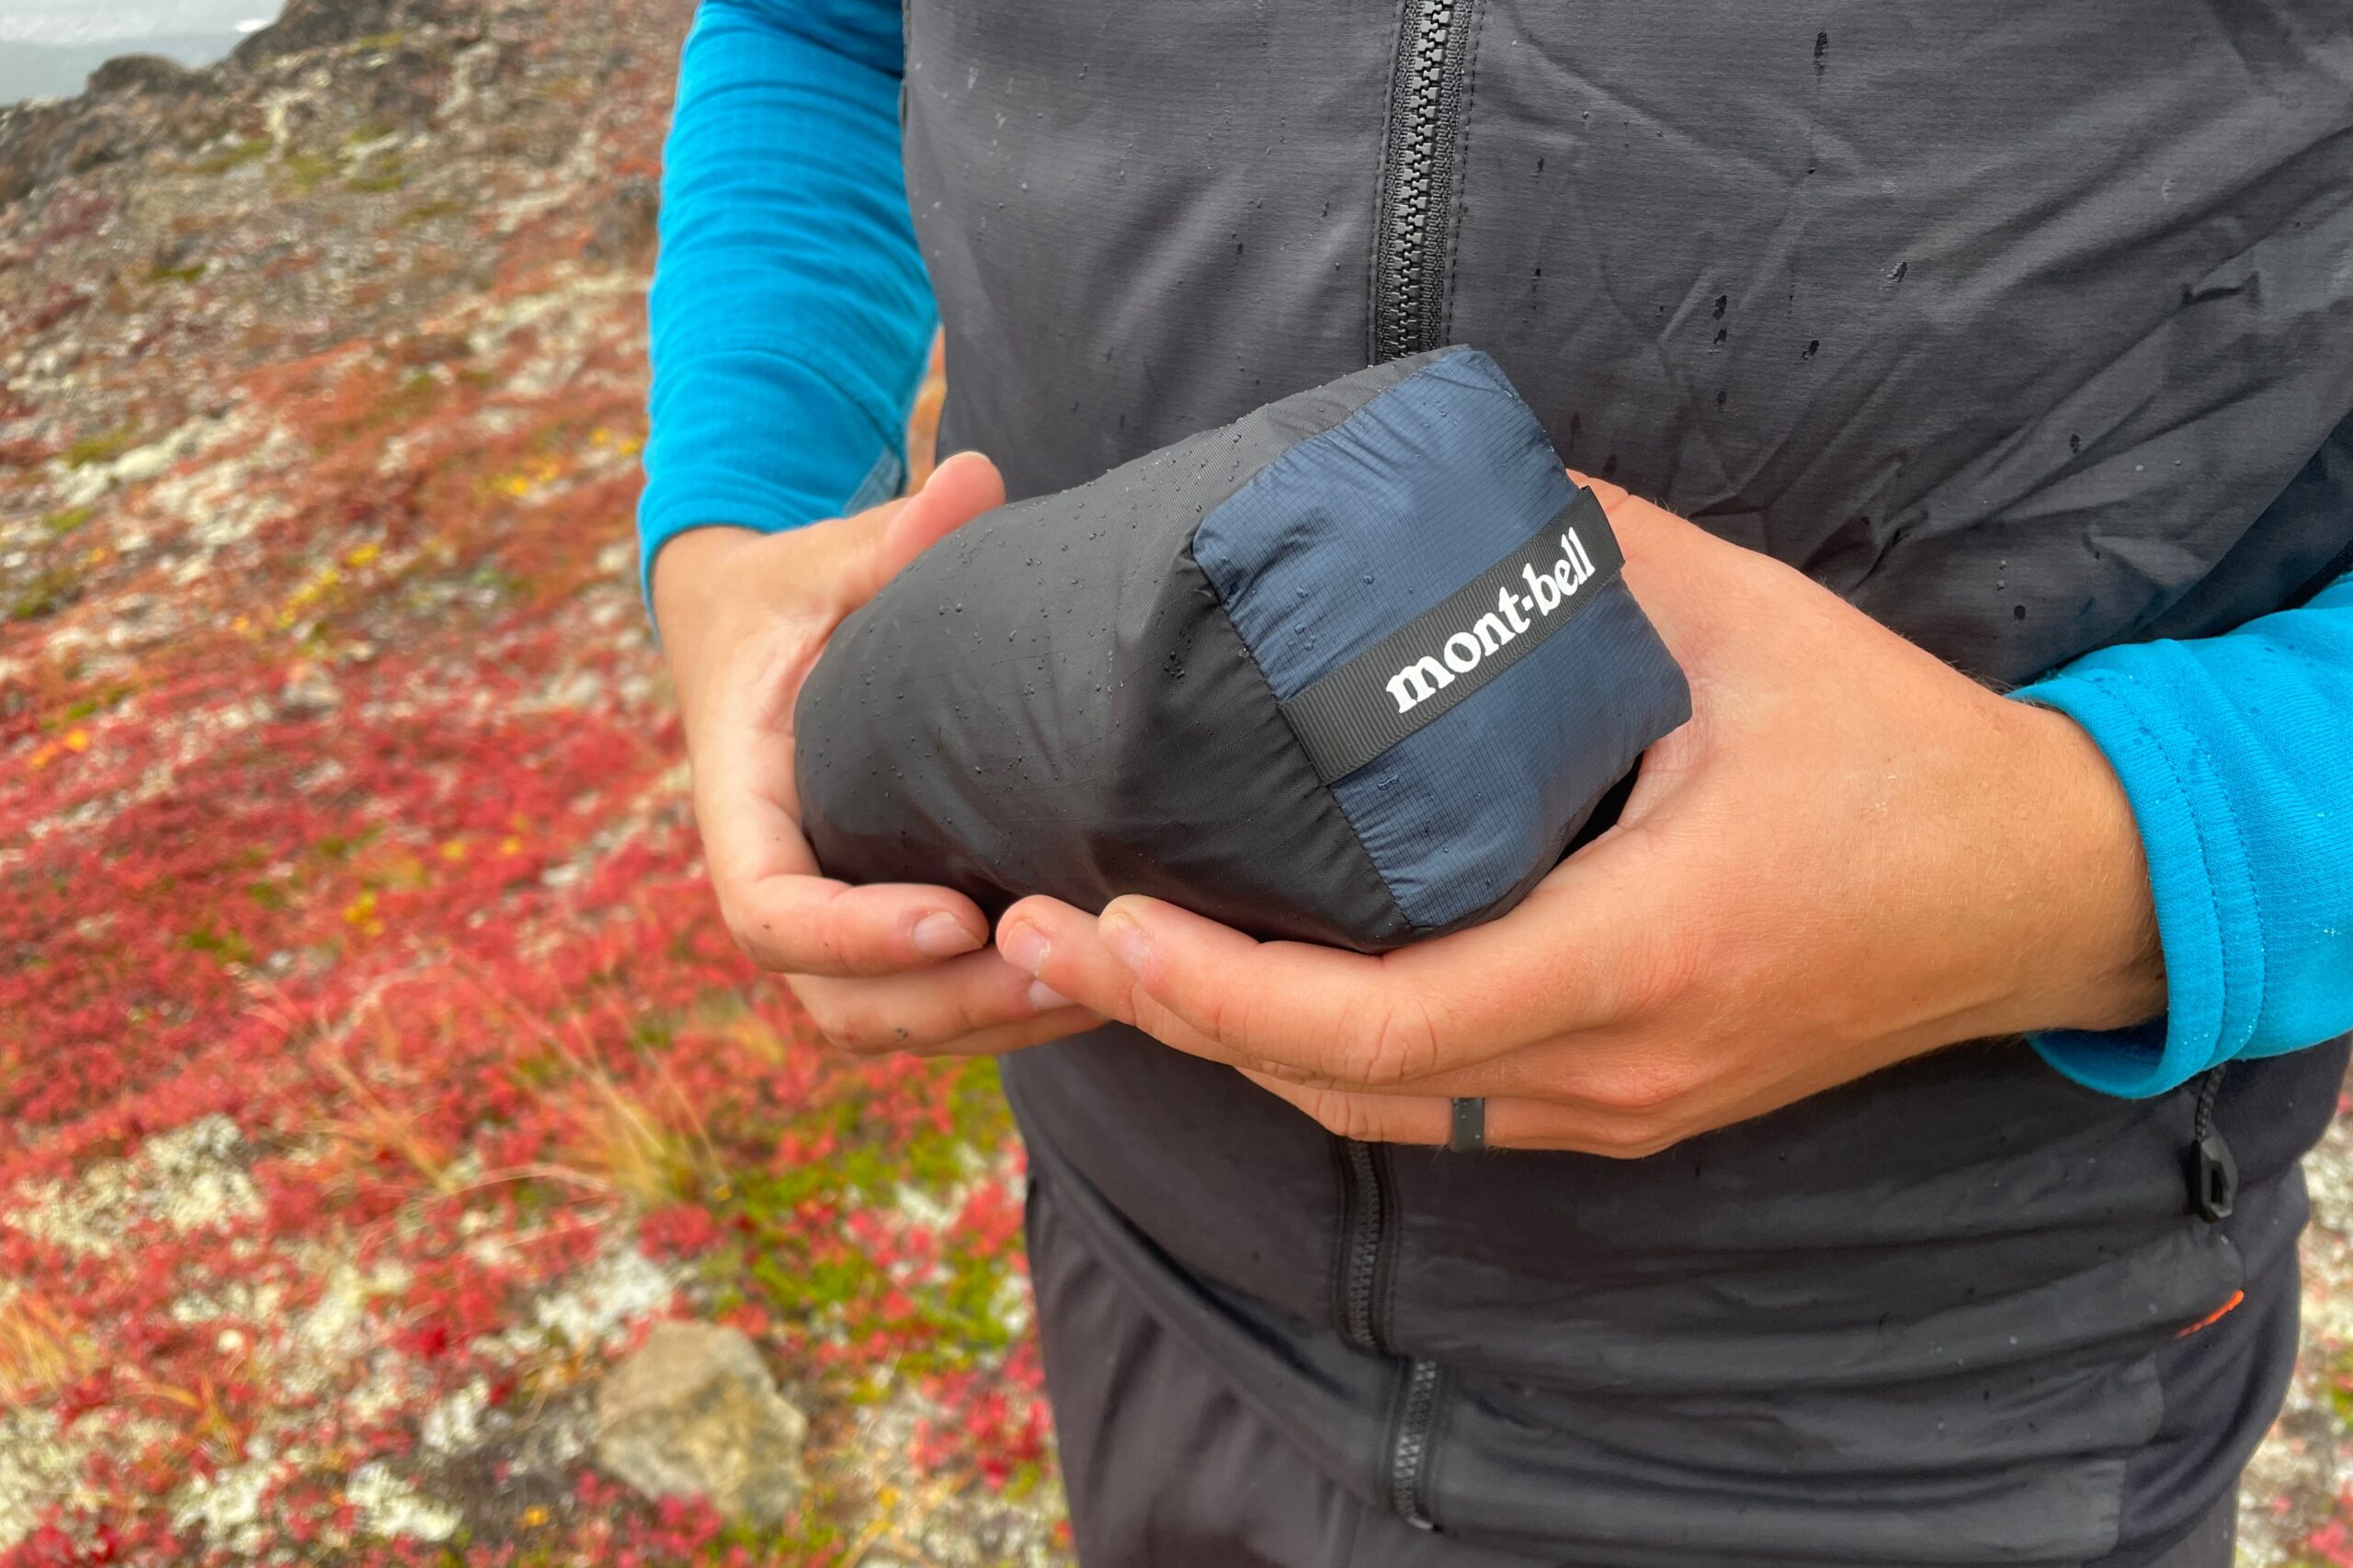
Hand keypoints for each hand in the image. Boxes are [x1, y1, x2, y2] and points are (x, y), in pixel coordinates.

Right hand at [656, 453, 1099, 1055]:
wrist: (767, 636)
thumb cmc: (795, 595)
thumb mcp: (825, 560)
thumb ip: (888, 538)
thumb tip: (973, 481)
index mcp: (743, 804)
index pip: (771, 910)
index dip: (855, 933)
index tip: (955, 918)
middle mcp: (778, 881)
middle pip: (837, 999)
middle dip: (946, 1004)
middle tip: (1059, 972)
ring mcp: (830, 918)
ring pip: (886, 1022)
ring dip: (986, 1024)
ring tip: (1098, 991)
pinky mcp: (882, 927)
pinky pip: (927, 1005)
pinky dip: (1001, 1012)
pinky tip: (1102, 984)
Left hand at [992, 476, 2164, 1153]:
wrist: (2038, 891)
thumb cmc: (1898, 749)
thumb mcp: (1740, 616)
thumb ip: (1578, 549)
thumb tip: (1420, 491)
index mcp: (1643, 949)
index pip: (1386, 1018)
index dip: (1222, 991)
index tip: (1102, 919)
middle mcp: (1619, 1063)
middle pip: (1345, 1085)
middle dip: (1174, 1020)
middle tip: (1039, 925)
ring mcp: (1622, 1108)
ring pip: (1380, 1112)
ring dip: (1233, 1047)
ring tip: (1106, 956)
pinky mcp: (1627, 1108)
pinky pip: (1439, 1107)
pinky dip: (1324, 1057)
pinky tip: (1243, 986)